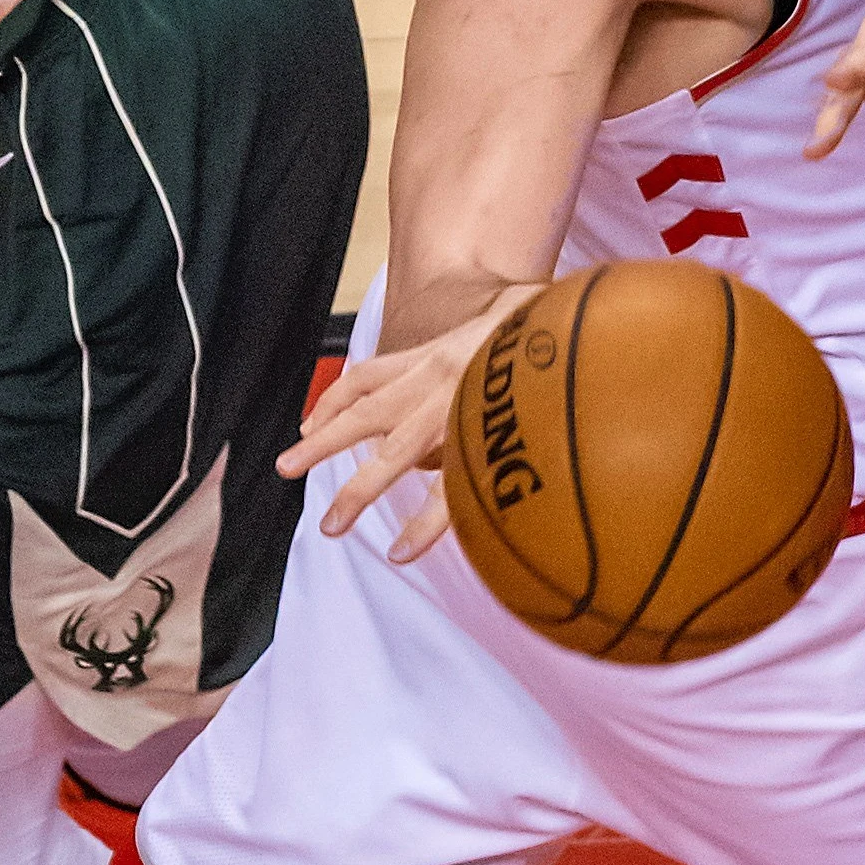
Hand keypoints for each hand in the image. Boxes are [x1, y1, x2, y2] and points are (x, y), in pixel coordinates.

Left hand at [275, 283, 539, 562]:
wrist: (578, 318)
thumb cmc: (553, 320)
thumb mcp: (514, 311)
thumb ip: (503, 321)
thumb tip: (520, 316)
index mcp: (440, 354)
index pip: (369, 375)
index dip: (335, 399)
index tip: (312, 423)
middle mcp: (438, 380)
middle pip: (363, 414)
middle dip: (322, 444)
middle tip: (286, 468)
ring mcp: (455, 411)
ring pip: (391, 457)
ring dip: (356, 492)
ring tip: (331, 526)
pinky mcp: (483, 441)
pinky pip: (445, 492)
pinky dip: (422, 525)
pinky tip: (402, 552)